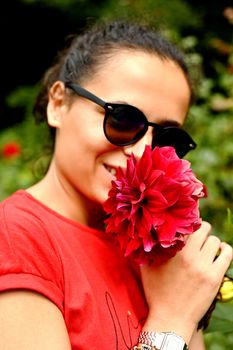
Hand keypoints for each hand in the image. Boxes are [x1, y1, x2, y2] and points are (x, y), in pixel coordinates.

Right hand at [140, 221, 232, 342]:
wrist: (170, 318)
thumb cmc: (156, 292)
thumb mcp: (147, 268)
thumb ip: (148, 250)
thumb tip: (146, 234)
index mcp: (173, 251)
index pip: (186, 225)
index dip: (187, 222)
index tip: (187, 223)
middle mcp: (189, 256)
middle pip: (204, 228)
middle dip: (201, 229)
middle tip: (197, 235)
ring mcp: (204, 267)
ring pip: (215, 241)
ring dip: (211, 241)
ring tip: (206, 247)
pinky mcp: (215, 278)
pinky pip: (227, 254)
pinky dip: (225, 250)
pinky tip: (220, 251)